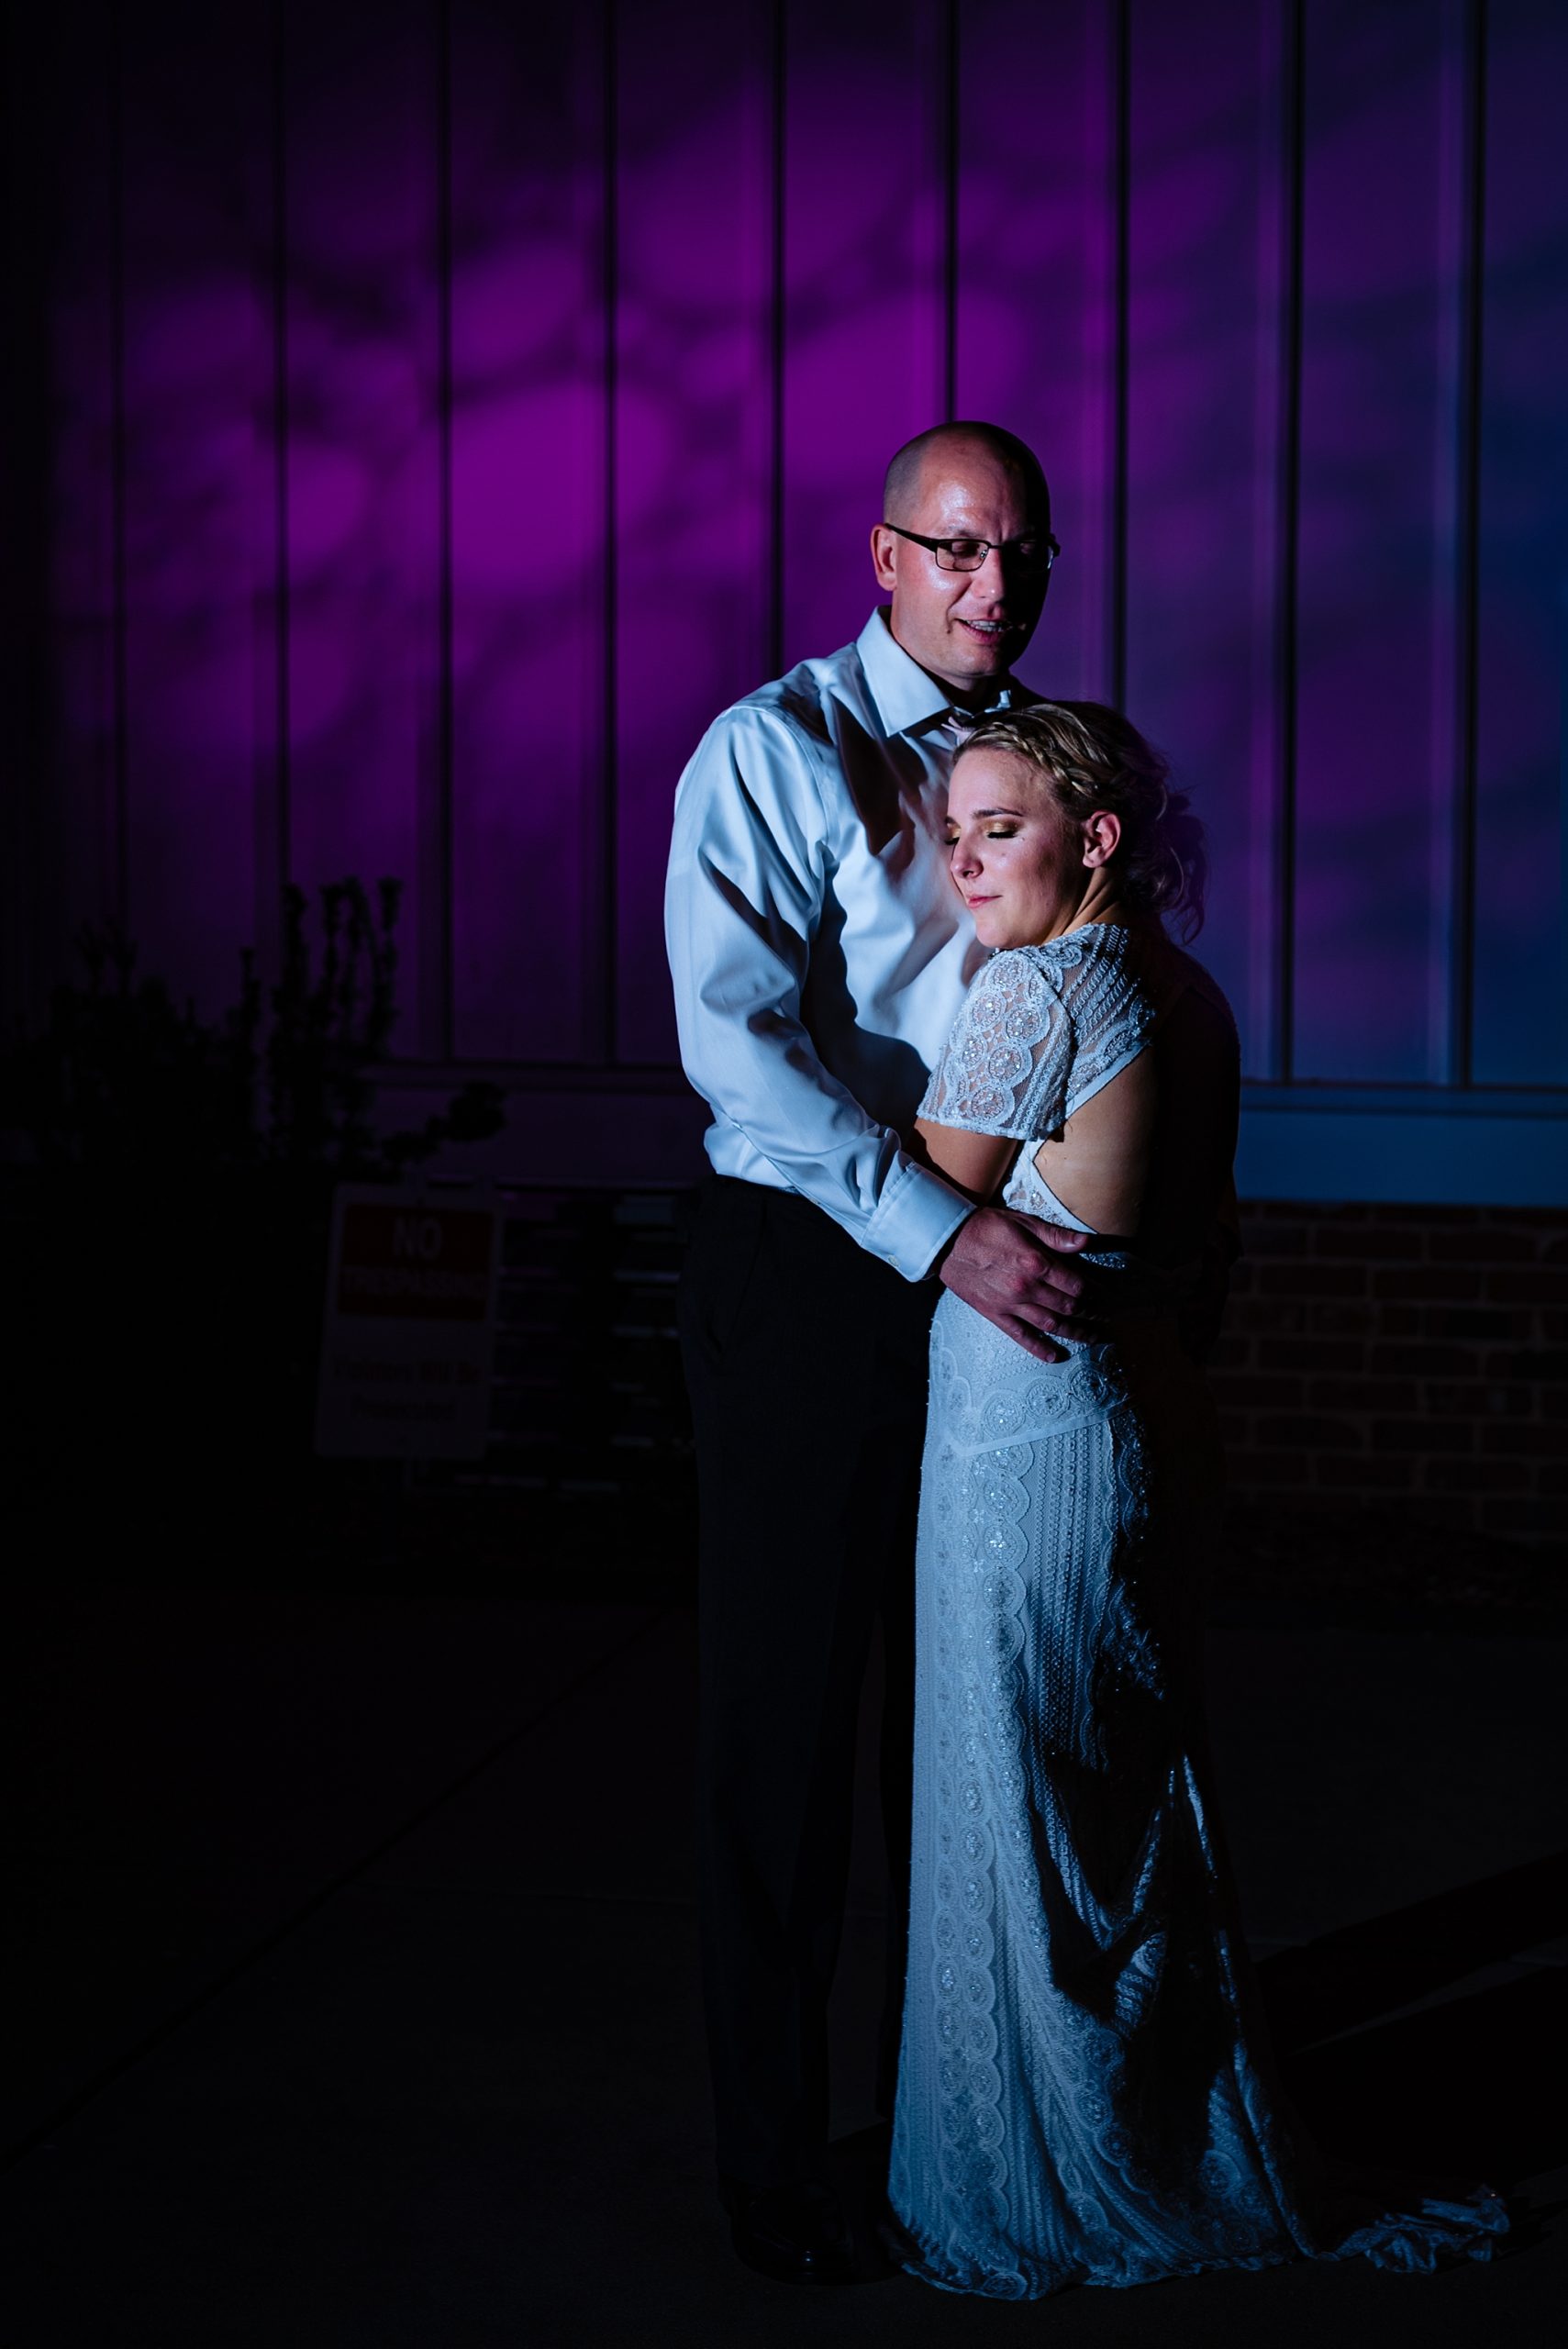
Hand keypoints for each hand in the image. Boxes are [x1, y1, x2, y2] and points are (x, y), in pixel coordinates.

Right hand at [935, 1207, 1092, 1363]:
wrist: (946, 1241)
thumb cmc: (985, 1227)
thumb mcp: (1022, 1222)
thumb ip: (1055, 1236)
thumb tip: (1086, 1242)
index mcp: (1036, 1262)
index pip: (1075, 1283)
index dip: (1094, 1291)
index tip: (1104, 1294)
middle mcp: (1026, 1287)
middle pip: (1068, 1306)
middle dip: (1090, 1312)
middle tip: (1104, 1316)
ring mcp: (1010, 1304)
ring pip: (1051, 1324)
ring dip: (1075, 1332)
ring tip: (1092, 1337)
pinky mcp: (995, 1313)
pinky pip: (1021, 1336)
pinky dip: (1039, 1348)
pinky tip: (1055, 1356)